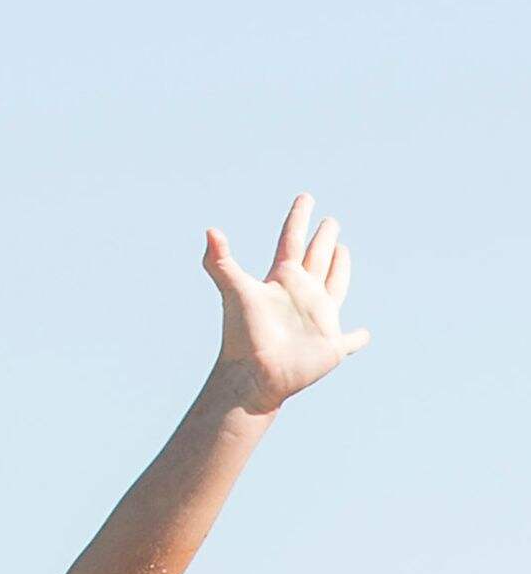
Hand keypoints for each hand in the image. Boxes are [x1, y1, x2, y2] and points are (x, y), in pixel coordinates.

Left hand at [202, 193, 369, 412]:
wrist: (253, 376)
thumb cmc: (244, 335)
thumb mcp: (235, 292)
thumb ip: (220, 262)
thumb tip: (209, 231)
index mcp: (283, 279)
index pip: (292, 240)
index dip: (299, 218)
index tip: (306, 197)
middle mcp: (302, 294)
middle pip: (317, 258)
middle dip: (323, 238)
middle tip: (330, 221)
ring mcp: (318, 319)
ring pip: (335, 286)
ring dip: (340, 269)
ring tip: (342, 251)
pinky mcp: (331, 346)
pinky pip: (350, 340)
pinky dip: (358, 337)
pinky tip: (364, 334)